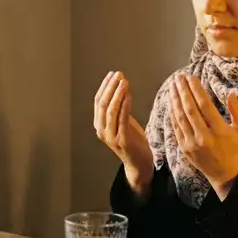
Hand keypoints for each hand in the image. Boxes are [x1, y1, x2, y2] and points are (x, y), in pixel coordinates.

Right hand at [94, 71, 153, 198]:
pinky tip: (129, 95)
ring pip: (111, 110)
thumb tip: (119, 86)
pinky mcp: (121, 140)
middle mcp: (101, 130)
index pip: (98, 101)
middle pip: (102, 104)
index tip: (113, 74)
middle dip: (110, 87)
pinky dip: (125, 105)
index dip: (105, 86)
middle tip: (118, 75)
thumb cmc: (132, 140)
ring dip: (117, 94)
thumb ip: (118, 108)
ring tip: (124, 82)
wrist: (139, 162)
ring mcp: (110, 136)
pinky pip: (122, 119)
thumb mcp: (122, 122)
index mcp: (99, 124)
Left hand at [170, 74, 237, 200]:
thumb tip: (231, 94)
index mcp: (219, 131)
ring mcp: (191, 143)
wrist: (224, 173)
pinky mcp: (183, 147)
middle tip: (179, 77)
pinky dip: (172, 113)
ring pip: (180, 117)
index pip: (204, 106)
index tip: (191, 77)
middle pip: (190, 109)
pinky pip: (175, 126)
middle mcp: (204, 137)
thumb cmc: (234, 147)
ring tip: (173, 85)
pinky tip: (171, 101)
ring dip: (175, 99)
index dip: (196, 90)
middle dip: (183, 91)